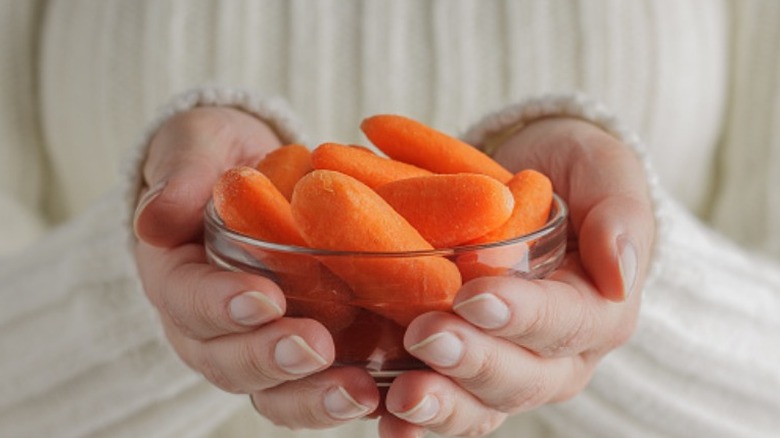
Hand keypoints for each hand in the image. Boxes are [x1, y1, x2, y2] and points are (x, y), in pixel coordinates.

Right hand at [133, 107, 379, 427]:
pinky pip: (315, 389)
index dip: (221, 305)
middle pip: (228, 362)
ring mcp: (256, 346)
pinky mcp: (302, 354)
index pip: (187, 300)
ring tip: (359, 392)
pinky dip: (343, 399)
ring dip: (313, 398)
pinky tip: (383, 396)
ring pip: (273, 392)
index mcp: (177, 277)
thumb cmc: (222, 157)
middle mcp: (210, 327)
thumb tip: (153, 220)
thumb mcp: (197, 144)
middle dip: (271, 360)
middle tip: (316, 346)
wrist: (258, 173)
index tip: (265, 298)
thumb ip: (181, 173)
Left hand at [378, 118, 654, 435]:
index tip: (475, 297)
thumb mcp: (603, 170)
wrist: (528, 180)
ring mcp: (510, 371)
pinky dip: (417, 421)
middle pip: (521, 377)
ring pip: (482, 407)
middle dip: (472, 361)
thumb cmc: (569, 172)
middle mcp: (558, 356)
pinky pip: (449, 407)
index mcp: (599, 311)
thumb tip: (620, 272)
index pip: (566, 322)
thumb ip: (619, 213)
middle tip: (425, 335)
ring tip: (401, 395)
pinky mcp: (467, 374)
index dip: (522, 315)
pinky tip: (386, 418)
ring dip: (442, 405)